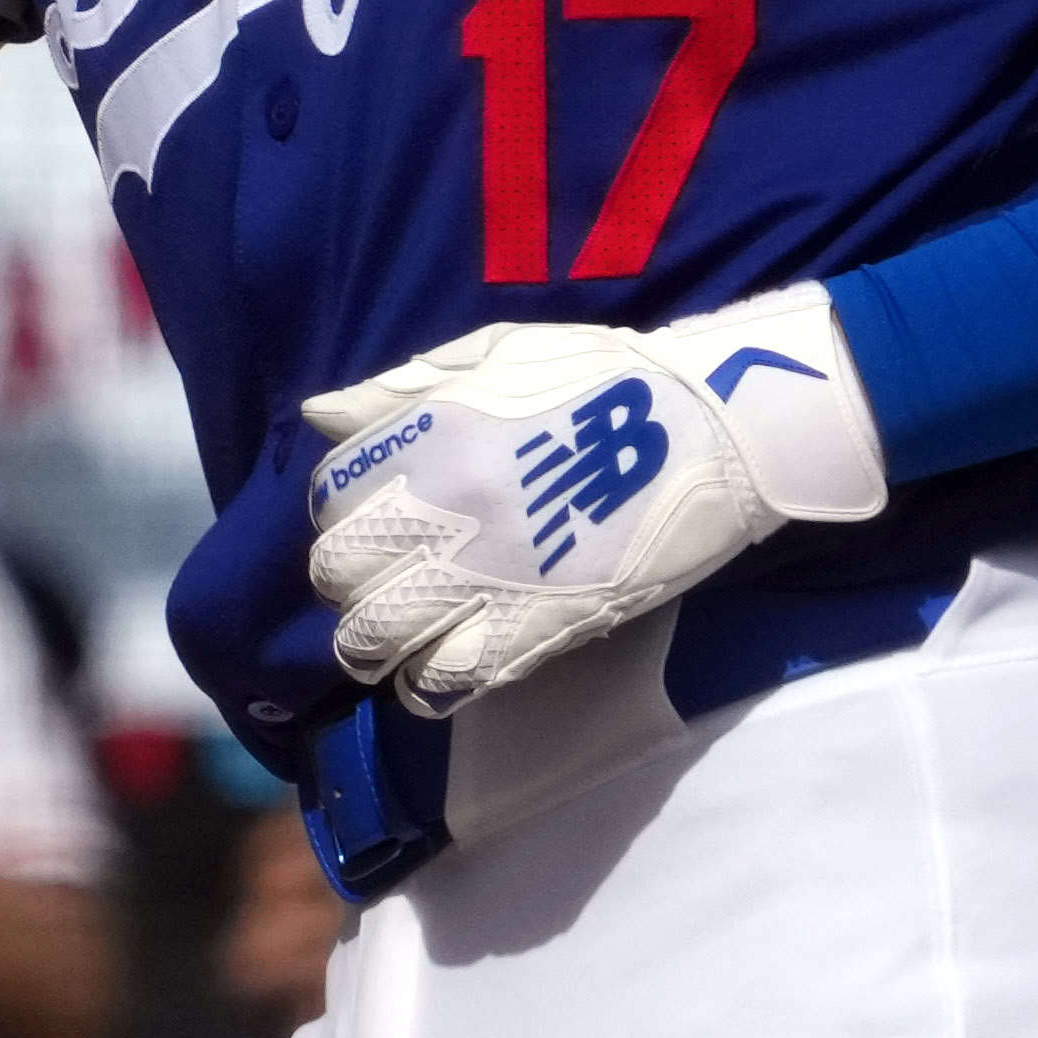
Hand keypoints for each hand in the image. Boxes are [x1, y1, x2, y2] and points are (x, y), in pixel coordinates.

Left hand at [297, 288, 887, 714]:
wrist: (715, 429)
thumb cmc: (607, 379)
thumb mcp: (497, 353)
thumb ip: (402, 387)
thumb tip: (321, 414)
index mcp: (430, 435)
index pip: (328, 493)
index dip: (344, 509)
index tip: (379, 514)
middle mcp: (442, 509)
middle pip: (335, 571)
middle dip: (352, 576)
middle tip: (393, 573)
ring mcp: (483, 577)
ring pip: (369, 639)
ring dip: (379, 638)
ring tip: (410, 628)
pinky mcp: (531, 632)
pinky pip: (437, 684)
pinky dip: (427, 683)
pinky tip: (447, 661)